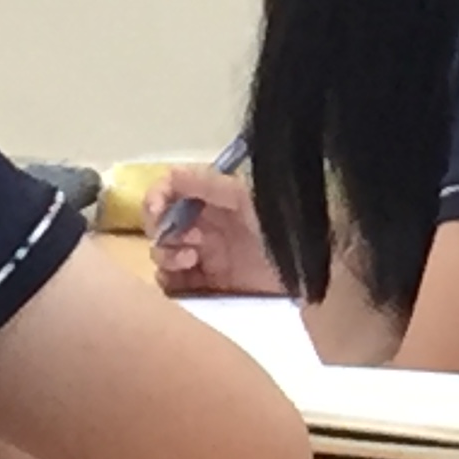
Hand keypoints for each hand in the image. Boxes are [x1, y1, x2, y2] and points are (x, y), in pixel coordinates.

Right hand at [145, 163, 288, 296]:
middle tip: (188, 241)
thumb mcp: (246, 198)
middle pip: (159, 225)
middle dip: (163, 232)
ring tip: (190, 259)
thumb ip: (208, 185)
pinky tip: (187, 277)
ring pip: (162, 255)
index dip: (155, 200)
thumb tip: (171, 174)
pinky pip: (173, 285)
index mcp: (211, 199)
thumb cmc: (279, 225)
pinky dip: (169, 281)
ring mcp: (204, 255)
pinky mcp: (208, 285)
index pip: (169, 192)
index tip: (157, 215)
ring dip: (166, 256)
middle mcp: (203, 224)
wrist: (303, 267)